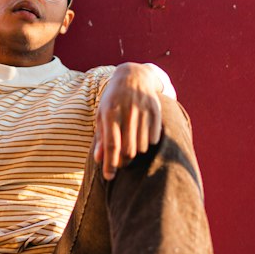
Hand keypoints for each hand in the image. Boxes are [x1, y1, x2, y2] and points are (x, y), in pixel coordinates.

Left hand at [93, 62, 163, 179]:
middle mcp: (127, 111)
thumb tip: (99, 159)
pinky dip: (147, 144)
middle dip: (123, 161)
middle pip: (127, 149)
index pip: (111, 145)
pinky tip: (142, 137)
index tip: (109, 177)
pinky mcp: (156, 111)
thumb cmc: (113, 100)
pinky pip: (154, 139)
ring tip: (131, 146)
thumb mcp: (102, 115)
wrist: (134, 76)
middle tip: (121, 162)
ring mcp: (143, 110)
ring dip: (136, 152)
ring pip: (141, 147)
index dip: (110, 164)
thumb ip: (100, 137)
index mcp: (110, 112)